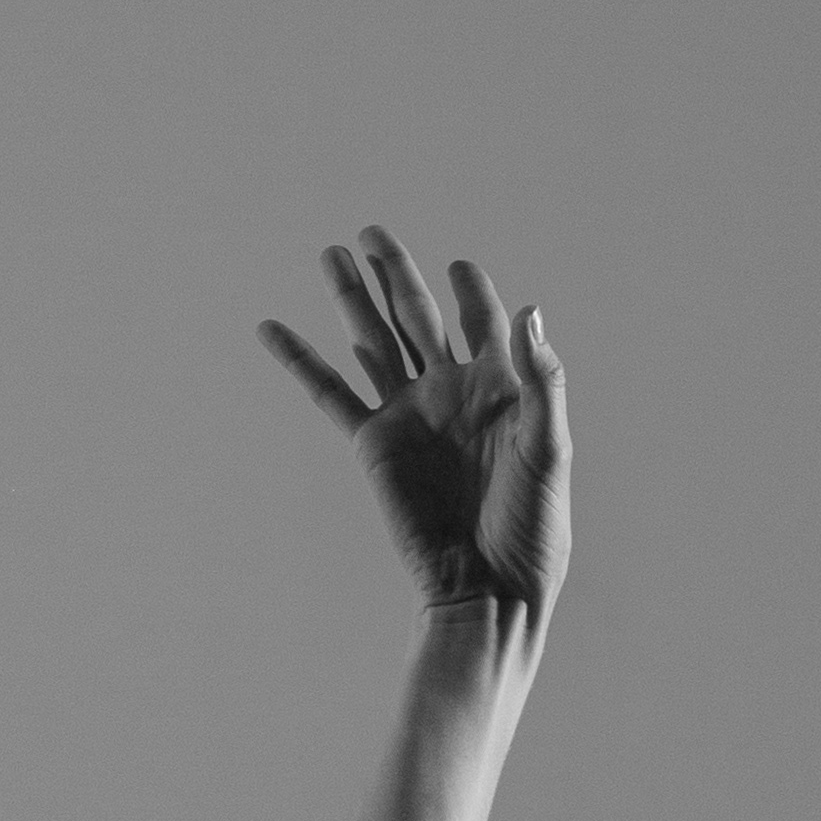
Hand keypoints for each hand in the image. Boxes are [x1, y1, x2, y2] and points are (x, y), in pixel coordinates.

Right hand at [262, 227, 569, 629]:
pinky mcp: (375, 444)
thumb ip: (541, 381)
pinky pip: (330, 393)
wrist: (489, 588)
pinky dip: (301, 360)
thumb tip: (529, 312)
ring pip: (373, 340)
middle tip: (373, 232)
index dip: (471, 290)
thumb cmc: (532, 530)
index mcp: (497, 388)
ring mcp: (409, 415)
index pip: (481, 320)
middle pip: (416, 316)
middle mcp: (449, 393)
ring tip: (333, 252)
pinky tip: (272, 327)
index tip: (460, 268)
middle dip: (395, 273)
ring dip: (352, 297)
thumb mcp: (548, 450)